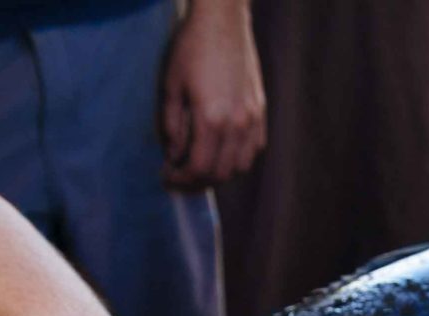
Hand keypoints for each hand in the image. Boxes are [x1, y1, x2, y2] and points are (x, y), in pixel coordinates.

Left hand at [161, 0, 266, 190]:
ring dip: (219, 174)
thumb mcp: (172, 85)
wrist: (223, 20)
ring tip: (202, 167)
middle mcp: (236, 125)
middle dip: (197, 182)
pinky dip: (237, 158)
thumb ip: (173, 125)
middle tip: (181, 178)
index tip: (167, 178)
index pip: (198, 168)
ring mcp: (252, 119)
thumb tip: (174, 155)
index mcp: (211, 119)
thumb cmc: (192, 47)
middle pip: (220, 174)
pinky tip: (223, 151)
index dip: (181, 180)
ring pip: (239, 167)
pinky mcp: (260, 111)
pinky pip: (253, 149)